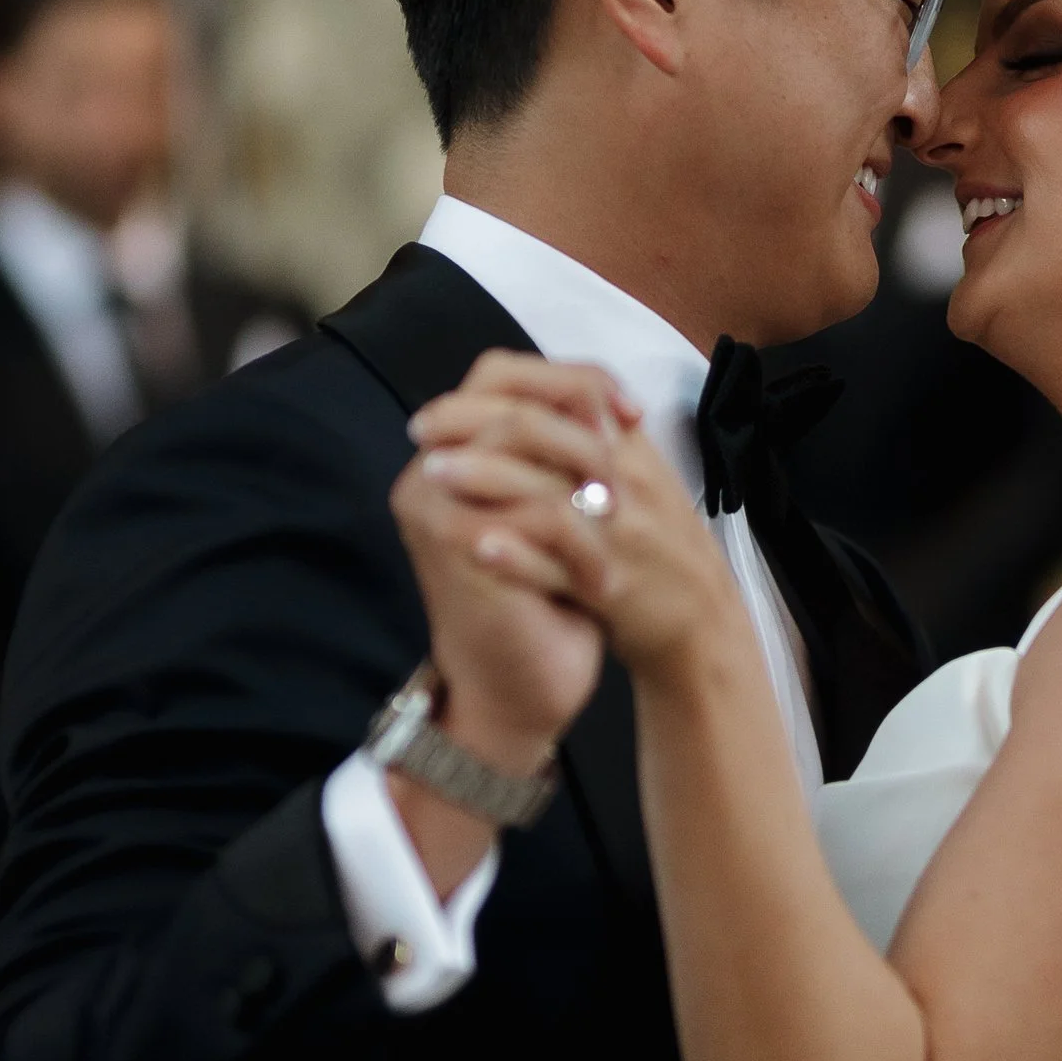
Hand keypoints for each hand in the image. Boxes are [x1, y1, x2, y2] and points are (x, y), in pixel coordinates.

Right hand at [392, 352, 626, 784]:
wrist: (518, 687)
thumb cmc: (545, 595)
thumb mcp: (554, 510)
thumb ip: (561, 450)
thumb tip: (607, 395)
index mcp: (451, 450)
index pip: (501, 373)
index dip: (571, 380)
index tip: (629, 412)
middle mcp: (433, 470)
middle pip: (509, 398)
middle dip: (580, 420)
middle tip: (628, 452)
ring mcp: (438, 506)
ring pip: (518, 443)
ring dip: (585, 472)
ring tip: (623, 512)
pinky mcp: (457, 547)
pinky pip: (531, 515)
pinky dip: (580, 542)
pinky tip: (606, 573)